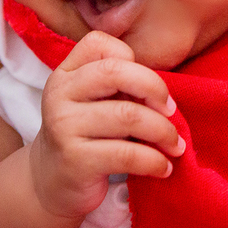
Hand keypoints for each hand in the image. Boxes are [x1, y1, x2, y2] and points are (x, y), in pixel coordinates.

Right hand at [30, 31, 183, 219]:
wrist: (52, 182)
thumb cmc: (87, 136)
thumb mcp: (95, 103)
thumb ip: (121, 88)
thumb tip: (163, 97)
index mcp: (65, 75)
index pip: (99, 44)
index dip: (133, 60)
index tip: (149, 88)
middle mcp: (59, 95)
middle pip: (116, 73)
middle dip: (155, 89)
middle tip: (171, 112)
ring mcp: (64, 127)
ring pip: (128, 116)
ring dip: (163, 131)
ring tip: (175, 145)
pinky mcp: (76, 161)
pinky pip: (128, 155)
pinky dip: (155, 161)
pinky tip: (164, 167)